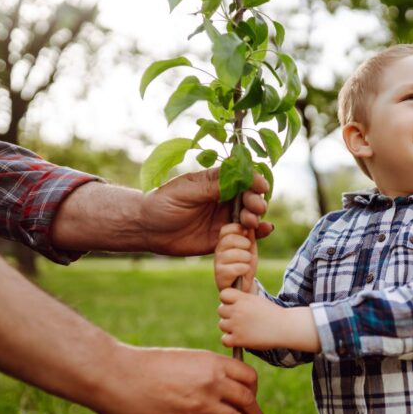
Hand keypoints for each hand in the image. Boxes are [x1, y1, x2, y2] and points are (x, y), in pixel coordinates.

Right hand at [94, 346, 265, 413]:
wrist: (120, 377)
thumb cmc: (151, 366)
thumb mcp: (187, 359)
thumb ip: (208, 373)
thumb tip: (225, 390)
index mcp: (213, 362)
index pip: (249, 377)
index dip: (254, 390)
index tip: (253, 397)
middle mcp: (211, 383)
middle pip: (247, 401)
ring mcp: (200, 406)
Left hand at [141, 167, 273, 255]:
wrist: (147, 229)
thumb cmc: (162, 203)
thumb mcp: (186, 190)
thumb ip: (212, 186)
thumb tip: (238, 175)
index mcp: (217, 182)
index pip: (242, 178)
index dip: (254, 180)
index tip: (261, 185)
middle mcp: (224, 199)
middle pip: (250, 197)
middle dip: (256, 200)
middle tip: (254, 206)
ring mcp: (225, 219)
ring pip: (251, 215)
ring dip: (256, 216)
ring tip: (250, 221)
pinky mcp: (225, 237)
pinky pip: (245, 235)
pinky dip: (259, 233)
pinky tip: (265, 230)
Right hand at [215, 223, 256, 291]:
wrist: (244, 286)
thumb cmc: (246, 264)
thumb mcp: (251, 248)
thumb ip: (250, 235)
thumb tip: (251, 224)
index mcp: (225, 241)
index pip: (226, 229)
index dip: (238, 230)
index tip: (247, 237)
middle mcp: (218, 251)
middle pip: (229, 240)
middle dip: (244, 244)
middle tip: (248, 251)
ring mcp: (218, 263)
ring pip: (232, 254)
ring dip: (246, 258)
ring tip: (247, 263)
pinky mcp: (220, 276)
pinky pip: (234, 268)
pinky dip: (244, 268)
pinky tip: (244, 271)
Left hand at [217, 288, 320, 352]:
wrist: (286, 327)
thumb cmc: (273, 314)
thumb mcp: (258, 301)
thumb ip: (243, 300)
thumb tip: (228, 303)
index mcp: (243, 299)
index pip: (223, 294)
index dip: (228, 300)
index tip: (235, 305)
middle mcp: (238, 310)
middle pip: (220, 310)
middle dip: (228, 314)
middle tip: (240, 319)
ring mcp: (237, 325)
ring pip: (222, 325)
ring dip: (229, 328)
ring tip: (243, 329)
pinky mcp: (238, 339)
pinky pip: (224, 340)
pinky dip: (230, 341)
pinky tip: (240, 339)